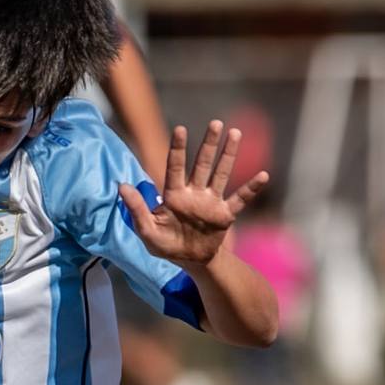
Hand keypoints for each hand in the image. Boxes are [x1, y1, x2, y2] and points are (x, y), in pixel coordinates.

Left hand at [119, 121, 269, 268]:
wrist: (190, 261)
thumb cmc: (165, 245)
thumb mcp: (146, 231)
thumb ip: (136, 209)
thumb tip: (121, 185)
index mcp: (174, 195)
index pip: (175, 167)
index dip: (178, 149)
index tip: (180, 129)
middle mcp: (194, 194)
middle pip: (202, 164)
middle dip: (208, 144)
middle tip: (215, 123)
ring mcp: (211, 202)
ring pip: (221, 174)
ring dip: (228, 155)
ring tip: (235, 133)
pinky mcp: (225, 214)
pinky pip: (240, 199)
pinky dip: (251, 189)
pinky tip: (263, 175)